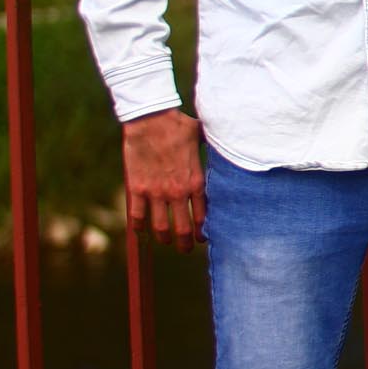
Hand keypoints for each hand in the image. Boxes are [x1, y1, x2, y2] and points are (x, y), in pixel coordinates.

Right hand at [122, 108, 205, 246]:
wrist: (150, 119)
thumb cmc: (179, 126)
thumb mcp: (204, 141)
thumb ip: (213, 152)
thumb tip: (231, 149)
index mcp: (196, 182)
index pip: (203, 215)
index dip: (204, 230)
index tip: (204, 237)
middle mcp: (176, 191)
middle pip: (182, 227)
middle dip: (186, 242)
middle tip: (187, 249)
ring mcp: (155, 192)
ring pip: (160, 226)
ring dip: (164, 238)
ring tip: (166, 242)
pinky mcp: (136, 188)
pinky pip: (137, 215)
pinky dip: (140, 226)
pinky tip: (141, 230)